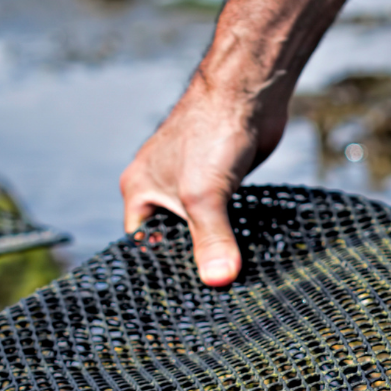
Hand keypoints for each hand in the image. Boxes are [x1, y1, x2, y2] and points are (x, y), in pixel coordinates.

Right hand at [119, 76, 287, 286]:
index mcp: (139, 191)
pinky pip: (224, 216)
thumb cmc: (212, 132)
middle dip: (192, 262)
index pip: (141, 244)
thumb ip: (211, 239)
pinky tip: (250, 252)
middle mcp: (161, 189)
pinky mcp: (222, 181)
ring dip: (217, 247)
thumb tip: (218, 280)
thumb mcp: (204, 195)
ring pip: (201, 228)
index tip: (186, 297)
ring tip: (233, 280)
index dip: (160, 270)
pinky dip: (234, 232)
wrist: (248, 93)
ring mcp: (193, 184)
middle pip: (173, 239)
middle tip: (214, 295)